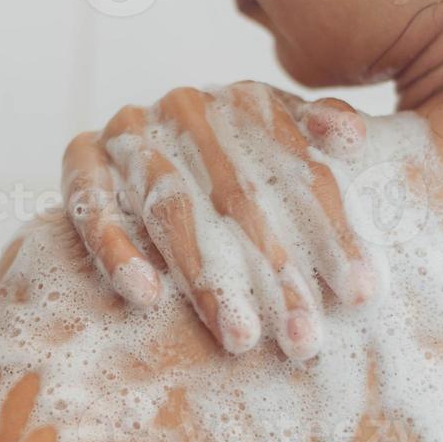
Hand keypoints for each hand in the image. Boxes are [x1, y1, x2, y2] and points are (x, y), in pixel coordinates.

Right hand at [61, 81, 377, 360]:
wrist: (143, 150)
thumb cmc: (234, 164)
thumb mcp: (282, 144)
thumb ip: (317, 135)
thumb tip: (352, 136)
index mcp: (246, 102)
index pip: (300, 170)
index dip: (335, 231)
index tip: (362, 292)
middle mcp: (187, 108)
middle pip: (241, 199)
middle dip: (278, 276)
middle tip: (304, 340)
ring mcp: (130, 131)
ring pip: (173, 211)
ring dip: (206, 280)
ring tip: (239, 337)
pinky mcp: (80, 160)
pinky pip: (93, 208)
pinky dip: (118, 250)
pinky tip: (147, 297)